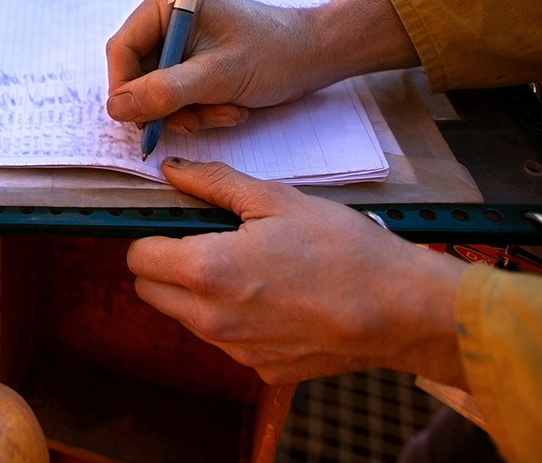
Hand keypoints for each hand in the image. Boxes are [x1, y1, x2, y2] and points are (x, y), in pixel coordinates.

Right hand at [105, 0, 419, 129]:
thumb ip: (164, 92)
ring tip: (225, 112)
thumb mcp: (217, 77)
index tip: (142, 122)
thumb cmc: (275, 55)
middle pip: (137, 73)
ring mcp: (179, 37)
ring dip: (187, 111)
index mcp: (168, 1)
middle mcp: (168, 14)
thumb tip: (116, 108)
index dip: (126, 90)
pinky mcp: (191, 57)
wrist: (317, 56)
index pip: (122, 50)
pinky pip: (175, 93)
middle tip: (197, 120)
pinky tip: (228, 107)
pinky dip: (197, 109)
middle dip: (166, 104)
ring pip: (156, 90)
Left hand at [127, 157, 467, 386]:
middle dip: (166, 267)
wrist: (403, 310)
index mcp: (206, 270)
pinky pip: (227, 341)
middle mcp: (211, 318)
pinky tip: (276, 300)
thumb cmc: (344, 249)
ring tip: (250, 269)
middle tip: (206, 243)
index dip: (153, 236)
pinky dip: (236, 320)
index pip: (139, 257)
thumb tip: (172, 171)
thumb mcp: (277, 200)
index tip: (175, 226)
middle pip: (151, 292)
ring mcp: (235, 349)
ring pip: (186, 318)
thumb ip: (213, 184)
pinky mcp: (261, 370)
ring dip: (199, 294)